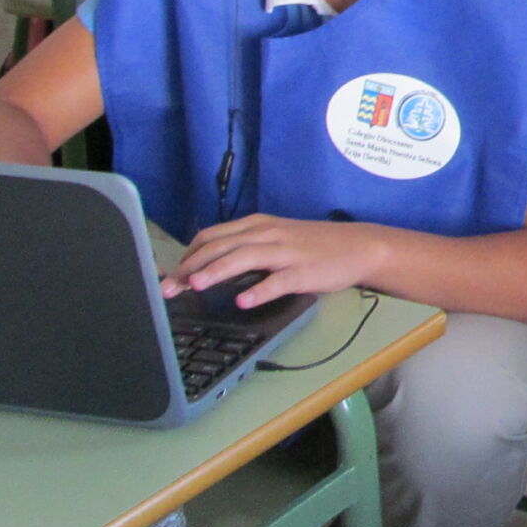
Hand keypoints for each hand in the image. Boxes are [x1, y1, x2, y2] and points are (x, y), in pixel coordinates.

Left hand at [160, 213, 387, 305]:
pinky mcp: (303, 271)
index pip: (212, 236)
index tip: (169, 275)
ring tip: (196, 285)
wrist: (358, 246)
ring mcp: (286, 252)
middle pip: (221, 246)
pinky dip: (259, 290)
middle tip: (168, 287)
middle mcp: (267, 234)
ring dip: (217, 271)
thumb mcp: (275, 238)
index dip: (187, 256)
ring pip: (244, 258)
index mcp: (257, 225)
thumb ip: (244, 247)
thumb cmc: (312, 245)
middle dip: (191, 267)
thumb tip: (206, 265)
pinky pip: (278, 281)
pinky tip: (244, 301)